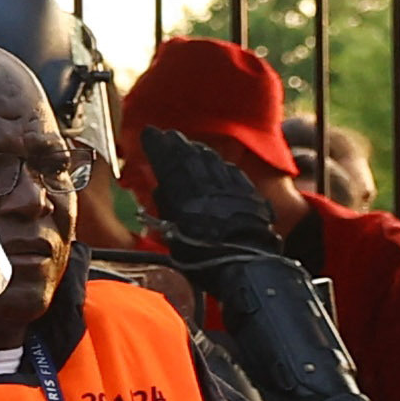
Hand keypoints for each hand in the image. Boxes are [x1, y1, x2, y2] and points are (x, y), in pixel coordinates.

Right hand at [139, 127, 282, 259]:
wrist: (247, 267)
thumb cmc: (204, 260)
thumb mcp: (174, 237)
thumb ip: (167, 207)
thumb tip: (161, 187)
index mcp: (185, 195)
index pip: (167, 161)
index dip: (157, 145)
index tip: (150, 133)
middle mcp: (208, 185)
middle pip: (191, 156)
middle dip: (177, 143)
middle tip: (169, 135)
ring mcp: (231, 187)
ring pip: (212, 160)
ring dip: (199, 151)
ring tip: (191, 147)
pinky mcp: (250, 193)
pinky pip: (232, 172)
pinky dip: (221, 165)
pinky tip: (218, 164)